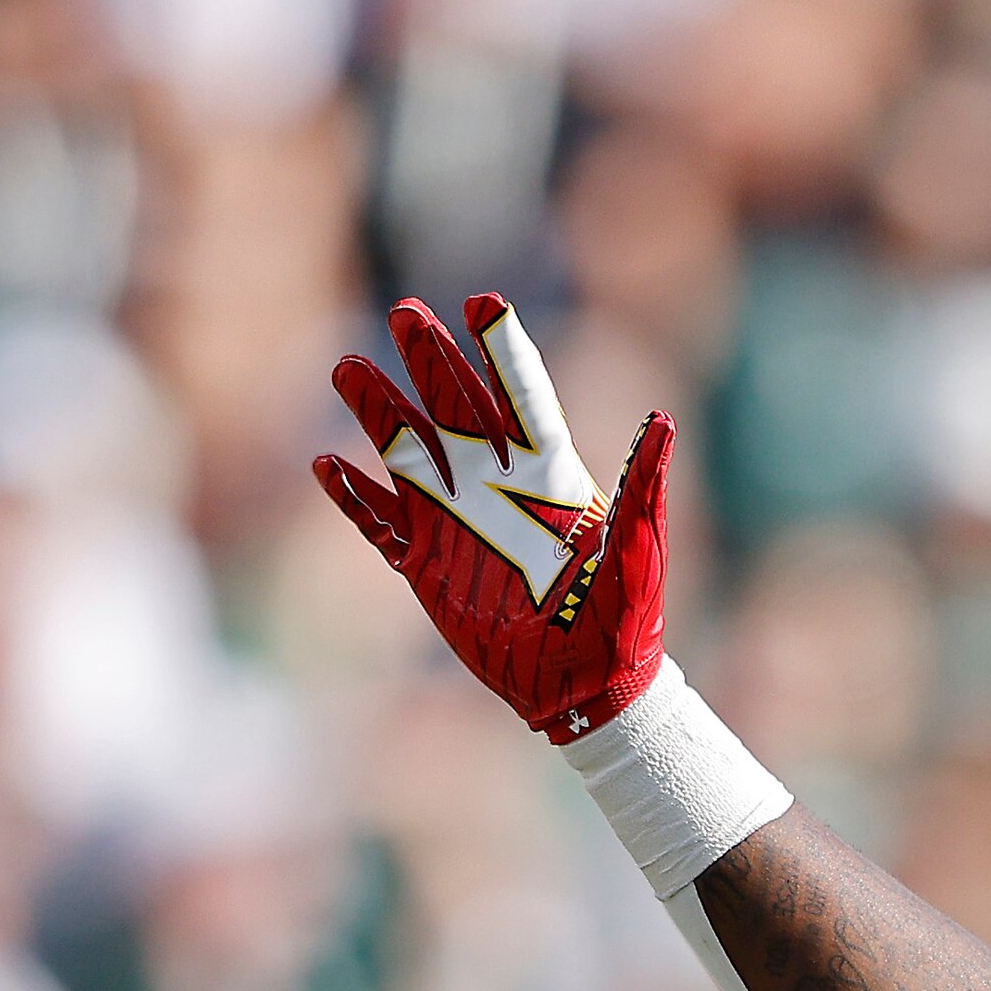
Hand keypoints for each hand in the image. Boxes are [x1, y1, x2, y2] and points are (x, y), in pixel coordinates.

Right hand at [315, 294, 673, 746]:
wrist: (588, 689)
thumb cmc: (625, 621)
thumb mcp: (638, 551)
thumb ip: (643, 486)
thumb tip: (664, 421)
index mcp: (549, 477)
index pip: (522, 399)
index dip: (501, 351)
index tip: (482, 301)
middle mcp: (497, 488)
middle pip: (456, 410)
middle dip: (431, 360)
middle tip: (407, 311)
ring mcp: (456, 525)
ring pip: (407, 454)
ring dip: (379, 412)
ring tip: (350, 368)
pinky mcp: (427, 569)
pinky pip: (381, 526)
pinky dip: (354, 499)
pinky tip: (326, 465)